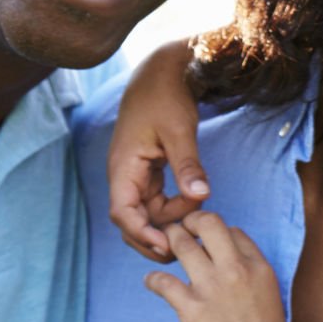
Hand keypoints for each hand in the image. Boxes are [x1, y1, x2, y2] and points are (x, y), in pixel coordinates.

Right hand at [106, 42, 210, 260]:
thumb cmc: (165, 96)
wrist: (162, 73)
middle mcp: (124, 174)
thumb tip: (201, 196)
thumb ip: (189, 165)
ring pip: (146, 214)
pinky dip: (173, 210)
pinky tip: (194, 207)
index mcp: (123, 166)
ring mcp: (135, 175)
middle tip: (185, 248)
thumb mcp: (180, 130)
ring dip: (169, 222)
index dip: (141, 234)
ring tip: (197, 218)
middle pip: (131, 221)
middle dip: (154, 238)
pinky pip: (156, 202)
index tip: (168, 245)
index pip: (122, 212)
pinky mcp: (148, 173)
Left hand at [144, 213, 296, 321]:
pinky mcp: (191, 308)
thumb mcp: (270, 300)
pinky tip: (152, 283)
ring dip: (168, 243)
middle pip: (208, 223)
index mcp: (260, 268)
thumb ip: (251, 279)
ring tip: (163, 250)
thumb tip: (229, 269)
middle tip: (180, 231)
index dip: (218, 234)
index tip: (207, 243)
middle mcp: (237, 270)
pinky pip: (162, 280)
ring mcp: (212, 287)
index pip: (235, 231)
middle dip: (190, 222)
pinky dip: (152, 280)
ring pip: (181, 243)